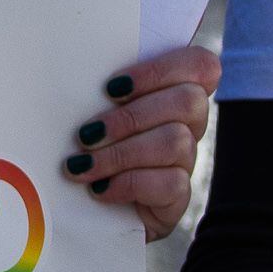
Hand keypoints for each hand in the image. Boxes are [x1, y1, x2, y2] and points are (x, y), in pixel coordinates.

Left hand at [65, 43, 217, 238]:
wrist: (83, 207)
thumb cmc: (85, 142)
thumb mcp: (90, 107)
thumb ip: (98, 84)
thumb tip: (73, 64)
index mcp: (173, 89)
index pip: (199, 64)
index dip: (161, 70)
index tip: (111, 87)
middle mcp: (188, 123)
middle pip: (188, 101)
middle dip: (131, 117)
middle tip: (86, 134)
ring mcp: (186, 160)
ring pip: (177, 142)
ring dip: (121, 153)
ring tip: (82, 166)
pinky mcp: (179, 197)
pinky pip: (171, 184)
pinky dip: (129, 184)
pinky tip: (100, 189)